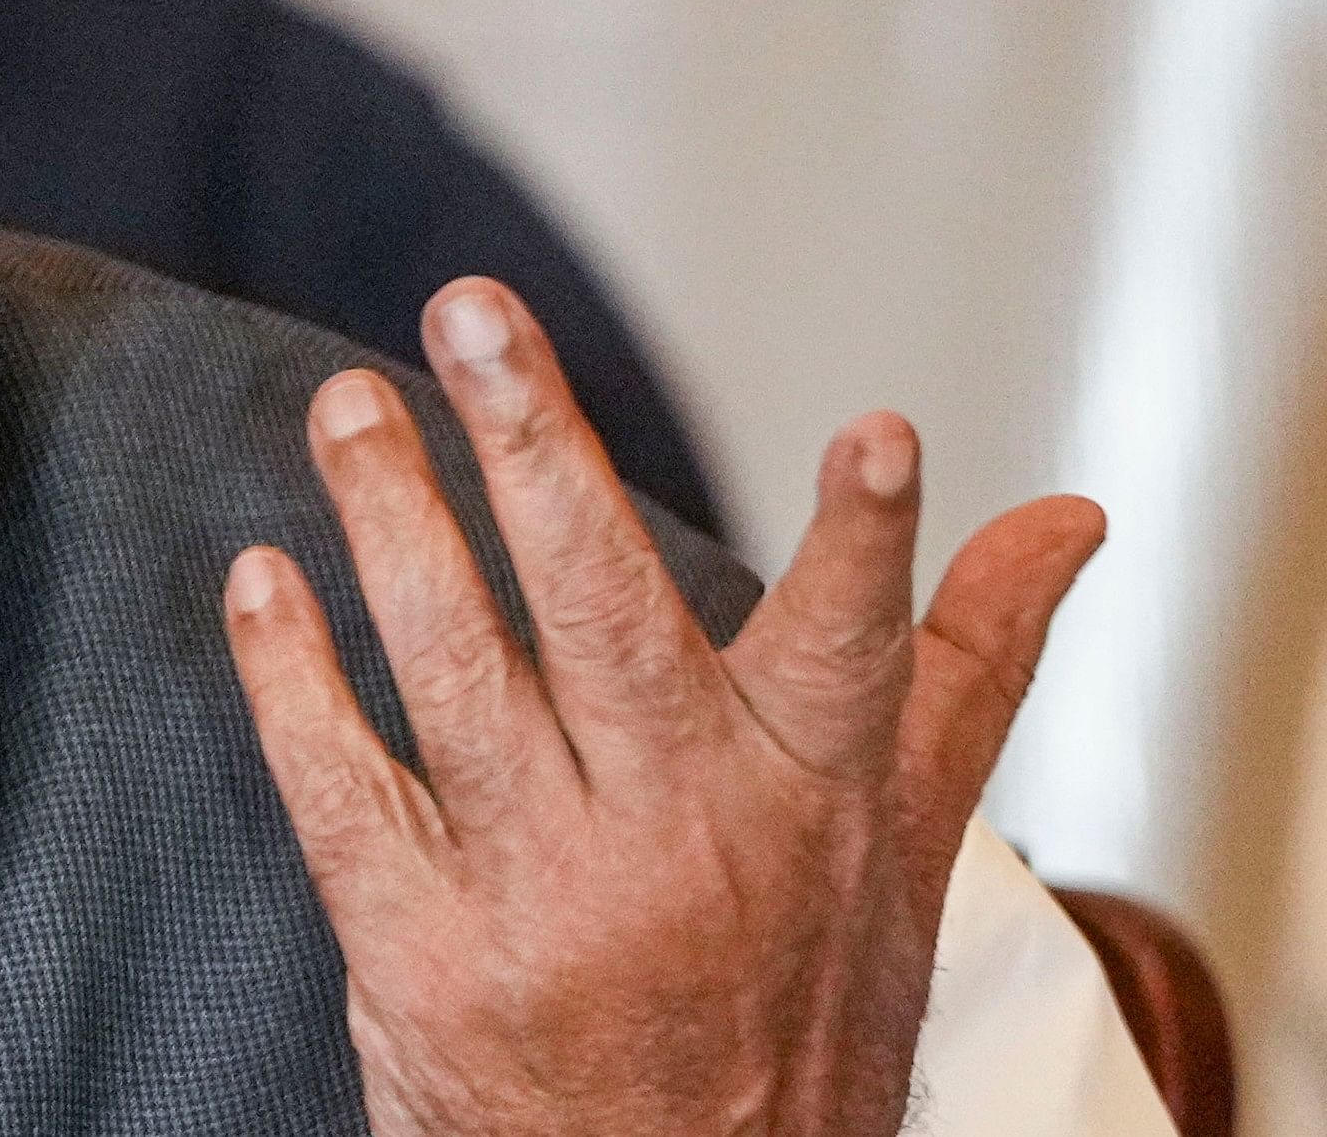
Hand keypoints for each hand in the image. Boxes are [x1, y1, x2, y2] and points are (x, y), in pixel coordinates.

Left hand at [222, 280, 1105, 1136]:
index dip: (871, 548)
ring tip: (348, 403)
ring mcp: (545, 895)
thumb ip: (962, 668)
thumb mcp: (902, 853)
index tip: (879, 436)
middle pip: (605, 615)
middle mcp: (680, 837)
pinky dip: (293, 682)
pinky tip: (258, 581)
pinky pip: (344, 794)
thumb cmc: (791, 1012)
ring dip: (392, 525)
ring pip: (455, 673)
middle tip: (469, 313)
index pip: (853, 652)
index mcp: (806, 796)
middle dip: (538, 452)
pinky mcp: (424, 954)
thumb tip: (1068, 521)